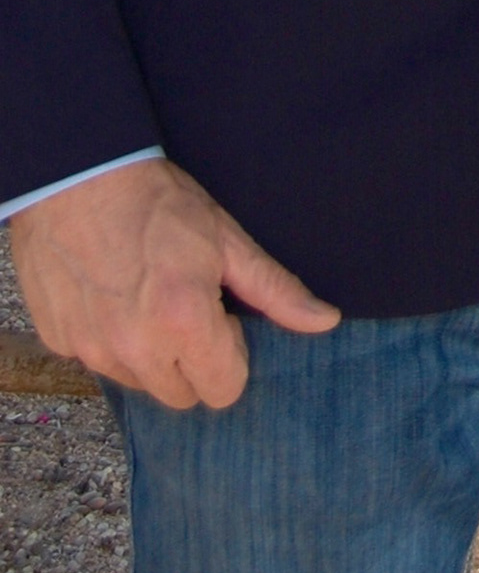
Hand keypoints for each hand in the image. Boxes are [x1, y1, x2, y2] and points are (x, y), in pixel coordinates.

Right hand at [10, 157, 338, 409]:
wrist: (77, 176)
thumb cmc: (156, 202)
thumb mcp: (226, 238)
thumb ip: (275, 289)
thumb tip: (325, 321)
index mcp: (184, 323)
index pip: (224, 390)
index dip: (230, 352)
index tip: (220, 314)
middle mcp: (135, 349)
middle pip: (180, 396)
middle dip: (192, 361)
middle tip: (185, 305)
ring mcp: (91, 350)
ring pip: (138, 383)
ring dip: (150, 355)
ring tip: (147, 296)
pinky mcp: (59, 342)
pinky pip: (98, 363)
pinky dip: (110, 341)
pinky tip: (111, 295)